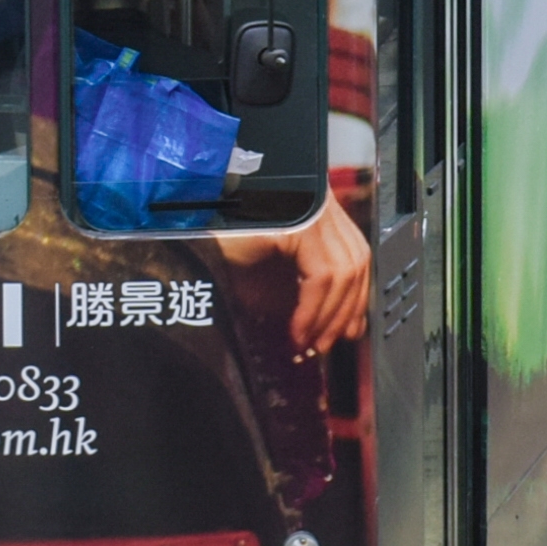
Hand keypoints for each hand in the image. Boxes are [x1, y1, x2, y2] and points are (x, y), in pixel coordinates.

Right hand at [216, 193, 369, 355]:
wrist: (190, 248)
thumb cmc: (226, 259)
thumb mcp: (276, 282)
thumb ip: (310, 296)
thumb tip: (341, 325)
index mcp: (317, 209)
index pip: (356, 252)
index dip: (356, 295)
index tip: (347, 330)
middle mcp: (318, 203)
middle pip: (356, 259)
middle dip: (346, 309)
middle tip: (326, 343)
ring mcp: (309, 209)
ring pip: (344, 270)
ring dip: (329, 316)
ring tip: (308, 341)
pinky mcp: (296, 225)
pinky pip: (322, 275)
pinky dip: (314, 310)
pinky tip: (298, 330)